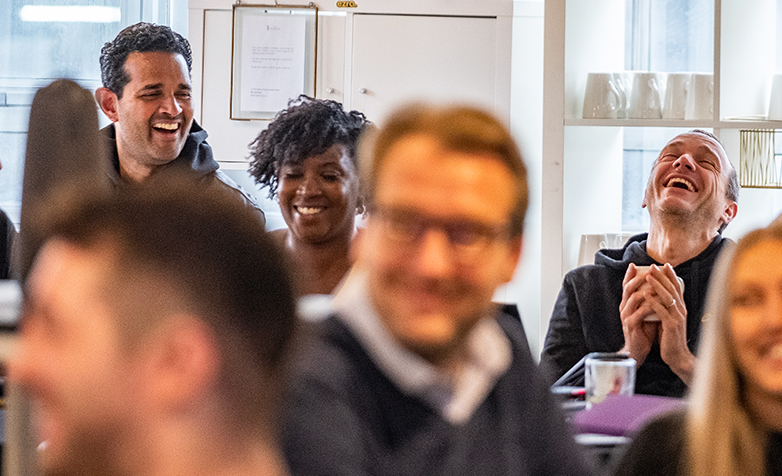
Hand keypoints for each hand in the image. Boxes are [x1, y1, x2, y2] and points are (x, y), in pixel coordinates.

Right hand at [618, 263, 658, 365]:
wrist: (637, 350)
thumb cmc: (644, 331)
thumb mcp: (646, 312)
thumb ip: (649, 301)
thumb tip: (660, 287)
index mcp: (626, 303)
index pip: (626, 285)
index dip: (630, 274)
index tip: (635, 264)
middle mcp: (624, 307)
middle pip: (629, 287)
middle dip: (639, 277)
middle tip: (650, 270)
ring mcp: (626, 315)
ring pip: (634, 297)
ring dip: (647, 289)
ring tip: (657, 284)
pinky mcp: (631, 324)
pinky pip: (640, 311)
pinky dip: (650, 305)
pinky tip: (659, 302)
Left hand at [645, 263, 694, 383]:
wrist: (677, 356)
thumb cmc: (671, 337)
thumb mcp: (670, 319)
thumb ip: (666, 308)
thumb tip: (658, 295)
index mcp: (681, 308)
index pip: (677, 288)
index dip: (671, 276)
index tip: (664, 264)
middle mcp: (681, 310)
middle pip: (672, 289)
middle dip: (662, 276)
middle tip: (653, 265)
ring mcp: (677, 317)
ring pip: (668, 297)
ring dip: (657, 285)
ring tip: (648, 276)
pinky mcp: (671, 325)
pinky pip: (662, 311)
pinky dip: (654, 302)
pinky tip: (646, 295)